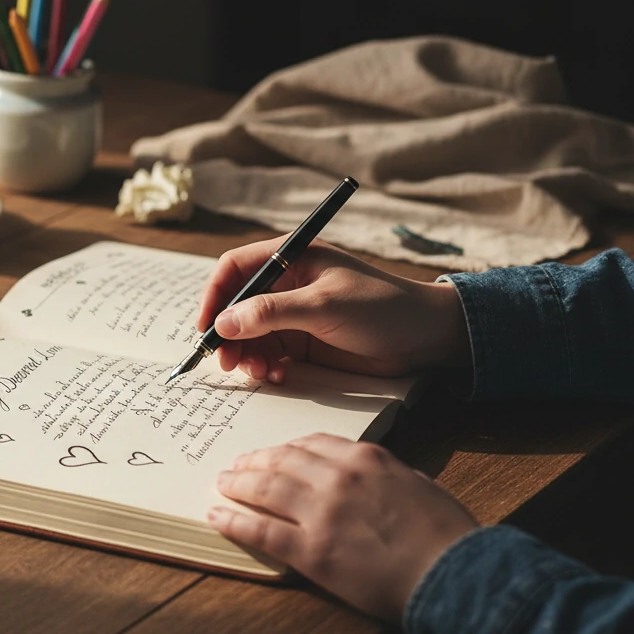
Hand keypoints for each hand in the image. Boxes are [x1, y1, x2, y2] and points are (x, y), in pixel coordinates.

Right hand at [198, 237, 469, 381]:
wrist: (426, 337)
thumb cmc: (382, 307)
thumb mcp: (324, 305)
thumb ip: (272, 313)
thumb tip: (224, 324)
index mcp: (291, 258)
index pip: (235, 268)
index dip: (215, 296)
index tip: (207, 327)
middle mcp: (287, 284)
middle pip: (236, 305)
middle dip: (228, 334)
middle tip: (227, 362)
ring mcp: (294, 315)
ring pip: (249, 334)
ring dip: (246, 354)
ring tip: (257, 373)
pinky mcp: (304, 342)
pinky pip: (269, 354)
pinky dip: (265, 367)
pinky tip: (276, 376)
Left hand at [208, 434, 478, 621]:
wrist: (456, 575)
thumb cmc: (447, 535)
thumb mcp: (419, 485)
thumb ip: (387, 474)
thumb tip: (370, 474)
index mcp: (366, 459)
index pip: (311, 444)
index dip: (284, 449)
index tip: (271, 453)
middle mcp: (338, 478)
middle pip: (281, 461)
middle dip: (253, 463)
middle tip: (235, 466)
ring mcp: (322, 513)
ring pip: (264, 489)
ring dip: (237, 484)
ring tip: (222, 483)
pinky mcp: (312, 551)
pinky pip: (261, 530)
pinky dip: (233, 520)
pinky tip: (216, 515)